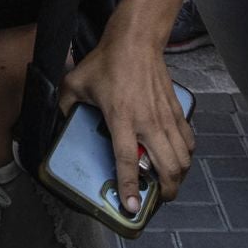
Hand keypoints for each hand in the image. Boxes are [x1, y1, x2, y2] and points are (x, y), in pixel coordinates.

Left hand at [60, 33, 195, 211]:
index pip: (128, 160)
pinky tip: (178, 158)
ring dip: (178, 176)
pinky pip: (189, 140)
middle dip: (165, 190)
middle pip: (166, 167)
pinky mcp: (176, 110)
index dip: (129, 186)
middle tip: (156, 199)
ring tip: (168, 183)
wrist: (136, 41)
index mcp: (121, 118)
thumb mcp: (75, 83)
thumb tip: (59, 120)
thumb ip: (65, 104)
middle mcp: (147, 122)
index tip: (131, 206)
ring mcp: (165, 117)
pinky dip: (187, 155)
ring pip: (182, 158)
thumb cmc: (106, 62)